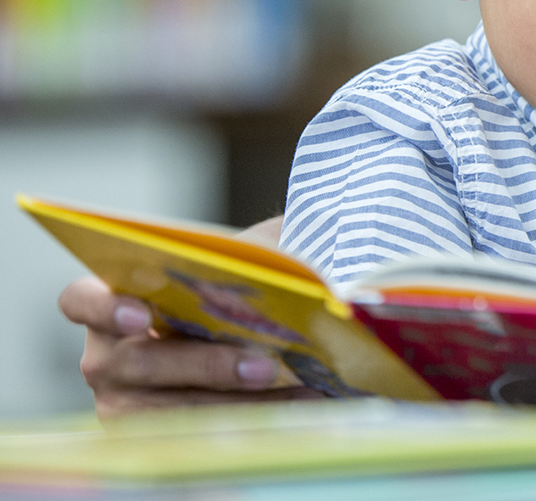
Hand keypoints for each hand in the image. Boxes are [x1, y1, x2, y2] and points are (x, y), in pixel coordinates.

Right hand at [58, 277, 319, 418]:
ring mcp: (124, 402)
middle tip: (264, 365)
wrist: (250, 329)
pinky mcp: (154, 435)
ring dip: (235, 403)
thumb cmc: (234, 286)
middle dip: (204, 366)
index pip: (80, 301)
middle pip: (137, 364)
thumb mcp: (243, 260)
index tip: (142, 315)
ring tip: (297, 391)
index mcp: (113, 303)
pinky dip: (251, 420)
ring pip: (169, 410)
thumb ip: (252, 254)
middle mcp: (106, 357)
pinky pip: (197, 436)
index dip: (103, 308)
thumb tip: (285, 264)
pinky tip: (299, 406)